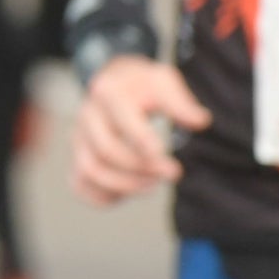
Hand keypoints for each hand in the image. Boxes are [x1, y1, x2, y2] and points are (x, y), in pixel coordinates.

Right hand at [72, 55, 206, 205]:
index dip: (145, 143)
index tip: (169, 158)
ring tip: (153, 185)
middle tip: (173, 172)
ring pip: (90, 170)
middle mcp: (87, 115)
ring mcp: (79, 138)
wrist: (115, 83)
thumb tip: (201, 121)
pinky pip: (81, 185)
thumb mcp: (163, 81)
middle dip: (141, 167)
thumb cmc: (142, 85)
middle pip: (106, 150)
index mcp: (108, 93)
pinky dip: (104, 196)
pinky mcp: (78, 156)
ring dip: (124, 185)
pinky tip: (131, 192)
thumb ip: (180, 102)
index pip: (122, 122)